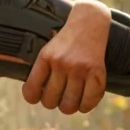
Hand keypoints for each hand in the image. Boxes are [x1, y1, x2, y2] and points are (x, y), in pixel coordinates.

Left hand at [22, 0, 110, 114]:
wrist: (90, 22)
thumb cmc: (65, 42)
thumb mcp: (47, 50)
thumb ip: (41, 71)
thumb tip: (34, 99)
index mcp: (45, 58)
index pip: (31, 91)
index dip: (32, 97)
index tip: (37, 95)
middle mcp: (62, 63)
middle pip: (50, 102)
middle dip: (51, 102)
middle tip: (57, 95)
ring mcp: (80, 68)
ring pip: (68, 106)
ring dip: (68, 107)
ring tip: (70, 100)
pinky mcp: (97, 72)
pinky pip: (89, 102)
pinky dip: (85, 107)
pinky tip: (83, 102)